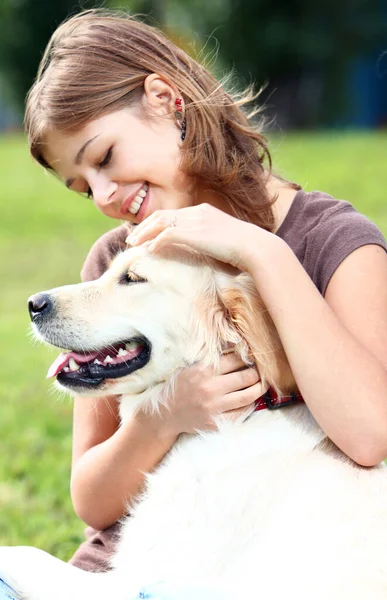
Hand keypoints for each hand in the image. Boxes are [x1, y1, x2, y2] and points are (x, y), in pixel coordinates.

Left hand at [125, 203, 262, 270]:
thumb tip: (206, 250)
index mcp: (204, 211)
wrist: (255, 247)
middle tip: (131, 237)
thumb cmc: (245, 248)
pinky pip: (167, 235)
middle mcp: (197, 212)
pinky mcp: (193, 232)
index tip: (146, 233)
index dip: (156, 223)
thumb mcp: (225, 240)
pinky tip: (148, 250)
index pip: (173, 213)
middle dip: (144, 226)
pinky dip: (155, 241)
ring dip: (144, 233)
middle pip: (162, 215)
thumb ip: (211, 240)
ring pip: (160, 223)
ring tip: (132, 244)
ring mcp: (194, 221)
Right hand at [154, 352, 268, 435]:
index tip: (253, 355)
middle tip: (261, 369)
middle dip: (257, 371)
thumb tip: (237, 347)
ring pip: (248, 395)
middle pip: (246, 376)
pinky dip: (250, 404)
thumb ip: (213, 359)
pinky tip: (251, 398)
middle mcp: (210, 388)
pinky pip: (241, 412)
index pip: (236, 359)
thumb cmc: (180, 386)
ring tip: (263, 383)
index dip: (248, 356)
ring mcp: (214, 407)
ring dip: (259, 387)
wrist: (166, 413)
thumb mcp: (192, 366)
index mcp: (203, 371)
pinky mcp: (216, 423)